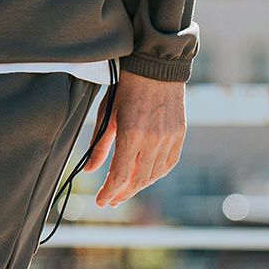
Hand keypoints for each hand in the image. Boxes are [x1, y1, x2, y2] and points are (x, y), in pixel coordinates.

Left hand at [83, 72, 186, 206]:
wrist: (156, 66)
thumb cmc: (126, 87)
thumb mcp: (107, 114)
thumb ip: (99, 145)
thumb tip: (89, 169)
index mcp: (131, 135)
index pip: (120, 176)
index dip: (109, 192)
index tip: (101, 201)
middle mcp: (153, 140)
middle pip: (138, 180)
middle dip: (123, 194)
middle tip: (111, 201)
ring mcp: (169, 138)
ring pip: (154, 175)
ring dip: (139, 186)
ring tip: (125, 190)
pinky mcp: (180, 134)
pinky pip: (169, 163)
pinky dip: (157, 174)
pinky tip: (146, 177)